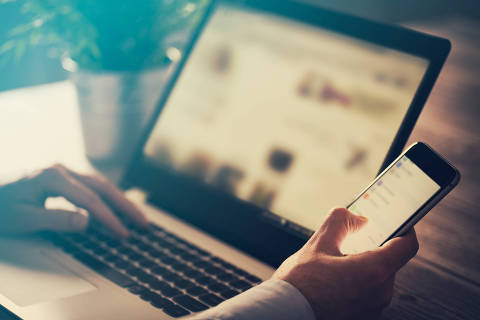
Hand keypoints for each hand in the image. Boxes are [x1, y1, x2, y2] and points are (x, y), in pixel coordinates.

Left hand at [0, 164, 147, 237]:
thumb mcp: (21, 218)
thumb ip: (55, 219)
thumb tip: (87, 221)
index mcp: (52, 176)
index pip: (90, 199)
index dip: (109, 218)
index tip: (123, 233)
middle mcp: (61, 169)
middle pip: (102, 186)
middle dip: (125, 205)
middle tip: (143, 222)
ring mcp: (62, 170)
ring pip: (99, 183)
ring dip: (119, 200)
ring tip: (136, 215)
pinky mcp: (61, 176)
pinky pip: (91, 185)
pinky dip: (107, 196)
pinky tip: (115, 205)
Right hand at [272, 208, 418, 319]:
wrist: (285, 313)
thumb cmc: (300, 284)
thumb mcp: (318, 243)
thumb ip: (340, 222)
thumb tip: (356, 217)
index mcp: (374, 271)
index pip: (407, 245)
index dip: (406, 228)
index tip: (397, 220)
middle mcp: (380, 293)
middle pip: (390, 260)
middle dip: (374, 246)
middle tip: (354, 236)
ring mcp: (373, 308)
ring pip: (378, 277)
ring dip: (364, 264)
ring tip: (337, 260)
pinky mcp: (364, 316)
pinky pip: (369, 292)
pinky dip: (358, 281)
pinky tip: (335, 278)